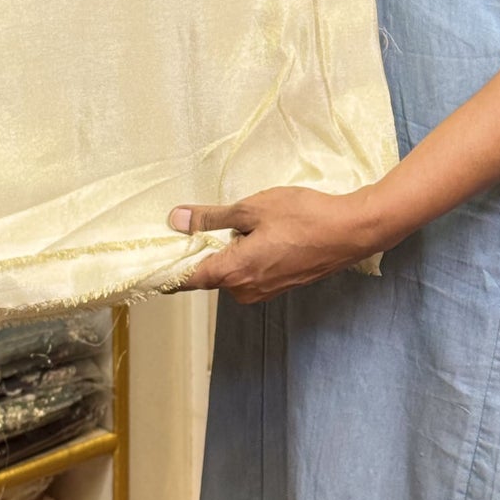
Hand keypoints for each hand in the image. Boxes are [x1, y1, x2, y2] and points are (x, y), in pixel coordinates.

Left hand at [169, 187, 388, 304]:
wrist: (350, 232)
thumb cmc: (302, 217)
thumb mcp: (252, 209)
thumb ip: (213, 218)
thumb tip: (176, 220)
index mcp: (234, 272)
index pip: (187, 279)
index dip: (166, 271)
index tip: (149, 262)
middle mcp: (245, 290)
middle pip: (209, 274)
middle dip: (201, 252)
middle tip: (195, 223)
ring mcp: (264, 291)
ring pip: (231, 272)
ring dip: (226, 252)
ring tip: (235, 222)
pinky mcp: (279, 285)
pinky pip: (249, 272)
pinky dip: (244, 256)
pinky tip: (256, 233)